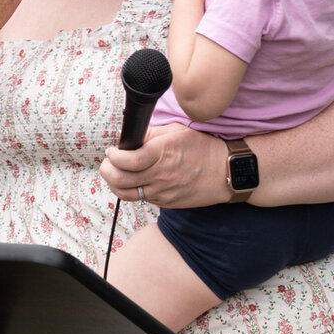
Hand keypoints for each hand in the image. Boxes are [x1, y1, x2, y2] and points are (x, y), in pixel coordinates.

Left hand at [99, 122, 227, 208]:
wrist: (225, 172)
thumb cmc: (202, 148)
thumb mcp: (176, 131)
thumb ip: (151, 135)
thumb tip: (129, 140)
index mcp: (163, 153)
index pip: (127, 161)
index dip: (113, 156)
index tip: (112, 151)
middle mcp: (161, 175)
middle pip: (120, 180)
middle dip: (107, 170)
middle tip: (108, 163)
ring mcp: (163, 192)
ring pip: (126, 194)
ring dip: (115, 184)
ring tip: (115, 174)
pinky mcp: (166, 202)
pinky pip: (141, 199)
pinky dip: (132, 190)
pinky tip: (135, 181)